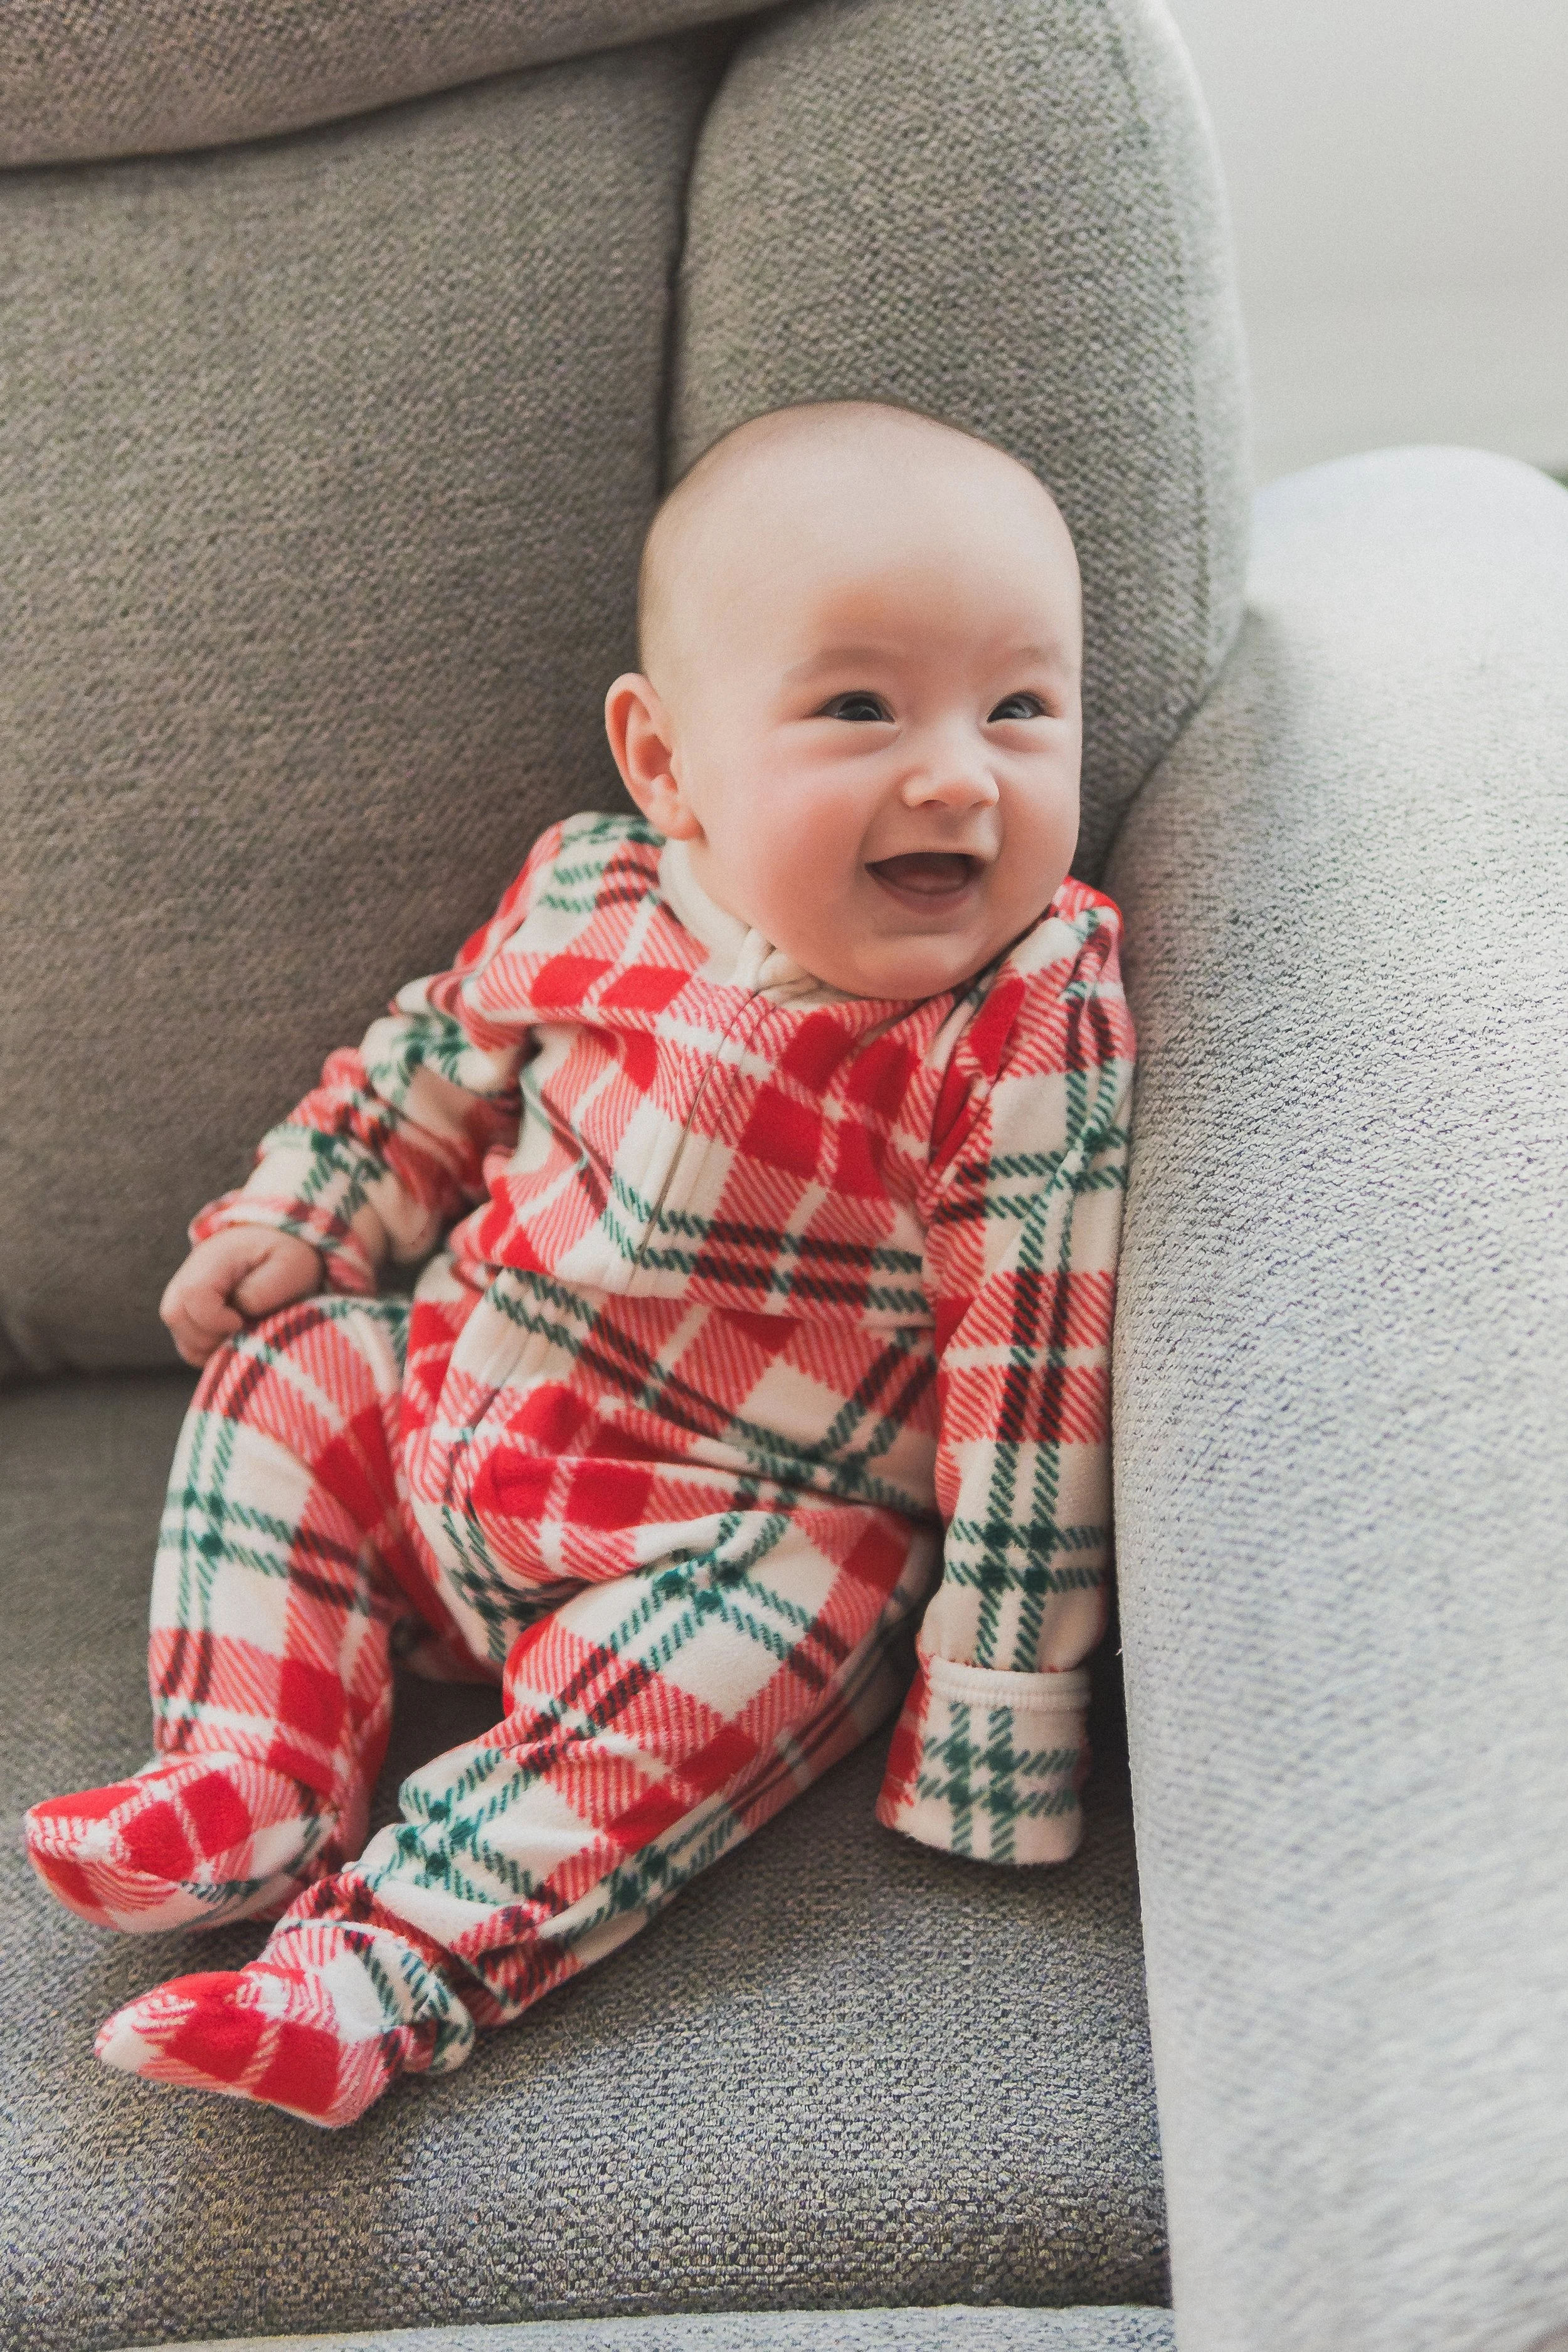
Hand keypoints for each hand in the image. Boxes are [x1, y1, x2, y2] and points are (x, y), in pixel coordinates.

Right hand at [159, 1228, 323, 1366]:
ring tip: (240, 1333)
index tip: (243, 1321)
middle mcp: (190, 1273)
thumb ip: (267, 1289)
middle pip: (175, 1315)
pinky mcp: (189, 1311)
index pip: (193, 1295)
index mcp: (213, 1258)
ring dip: (209, 1346)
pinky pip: (187, 1344)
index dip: (216, 1319)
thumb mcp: (292, 1265)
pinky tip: (232, 1338)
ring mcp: (185, 1292)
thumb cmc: (287, 1256)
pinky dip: (208, 1350)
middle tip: (242, 1329)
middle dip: (209, 1336)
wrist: (279, 1245)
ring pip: (179, 1334)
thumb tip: (241, 1310)